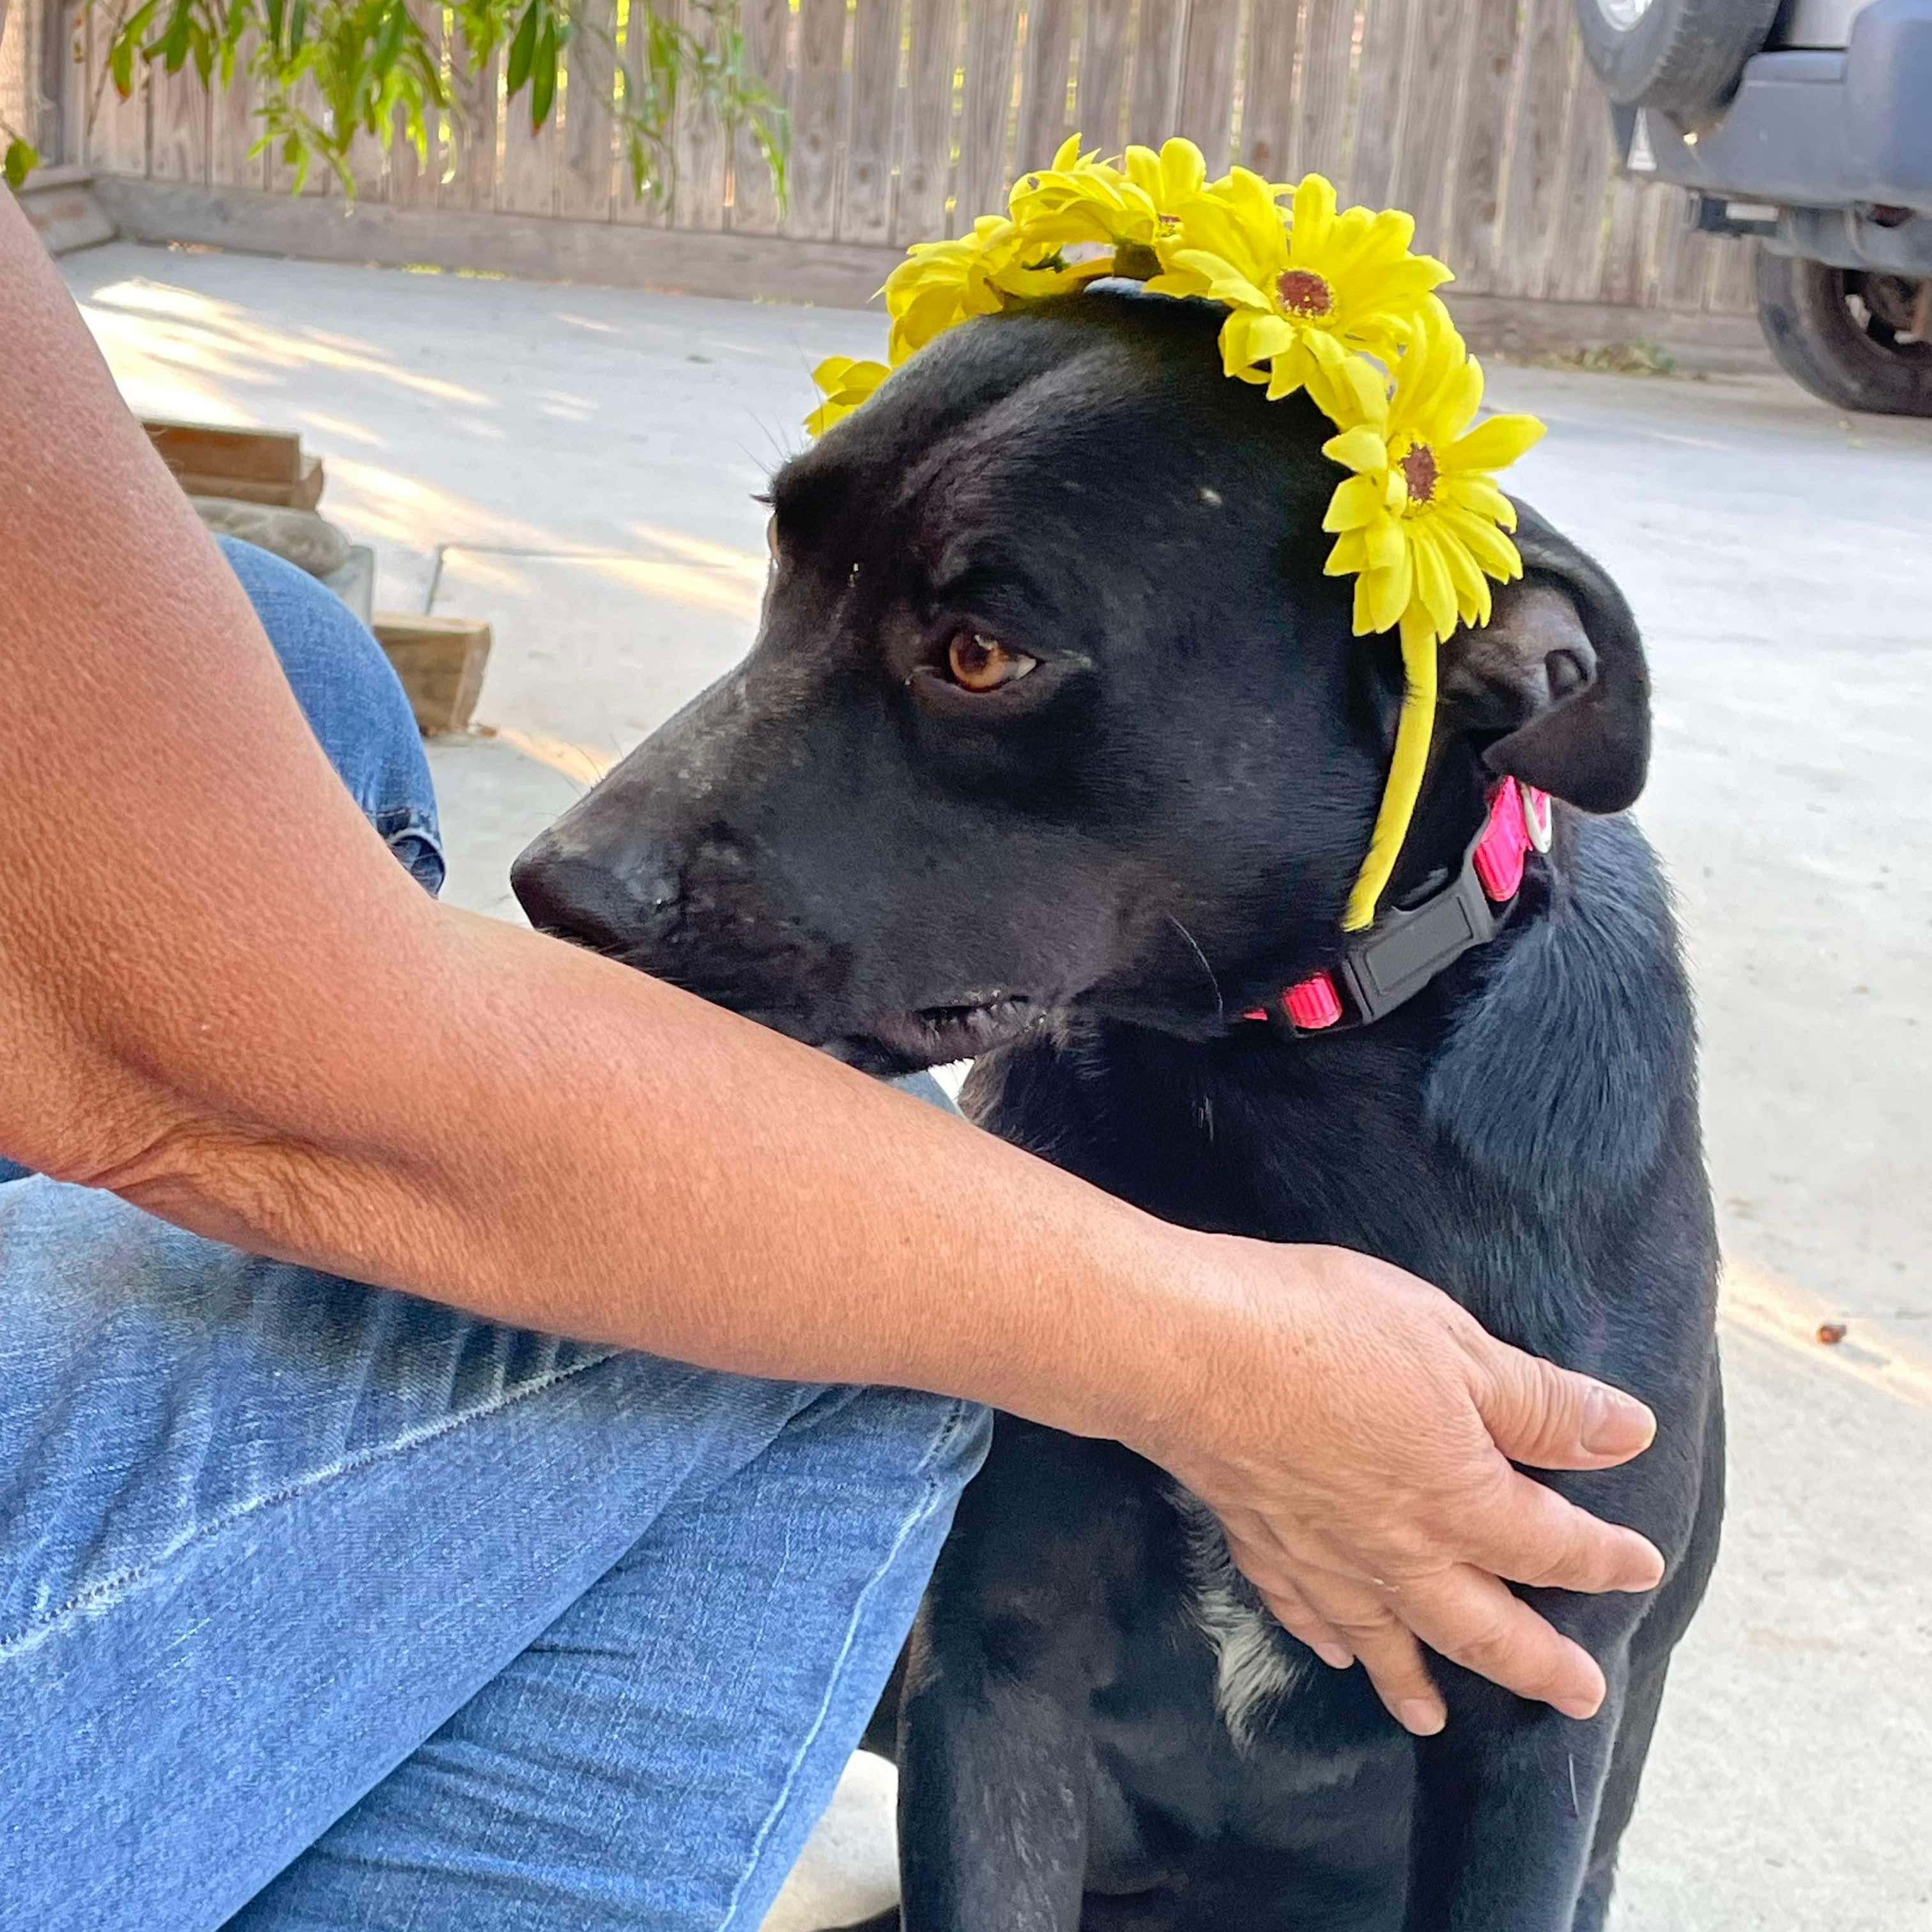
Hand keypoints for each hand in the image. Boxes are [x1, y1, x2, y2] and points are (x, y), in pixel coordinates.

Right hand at [1136, 1237, 1664, 1735]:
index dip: (1603, 1558)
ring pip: (1388, 1640)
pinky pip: (1304, 1613)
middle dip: (1538, 1664)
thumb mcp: (1451, 1342)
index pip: (1552, 1544)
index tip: (1640, 1568)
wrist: (1188, 1352)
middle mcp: (1400, 1550)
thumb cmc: (1322, 1330)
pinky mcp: (1260, 1541)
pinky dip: (1326, 1640)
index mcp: (1461, 1498)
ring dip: (1421, 1682)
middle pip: (1484, 1627)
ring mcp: (1324, 1557)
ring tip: (1440, 1721)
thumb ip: (1538, 1400)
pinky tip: (1335, 1651)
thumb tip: (1626, 1434)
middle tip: (1577, 1696)